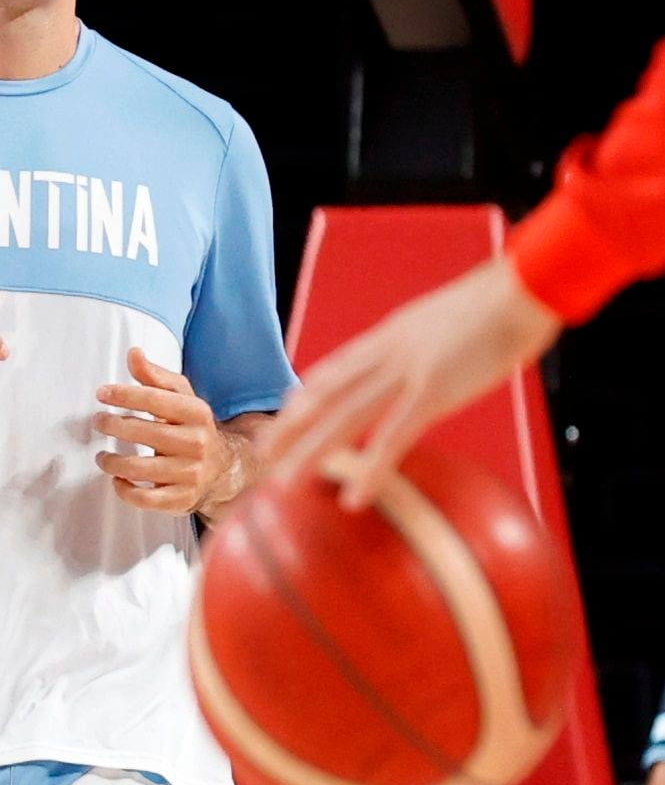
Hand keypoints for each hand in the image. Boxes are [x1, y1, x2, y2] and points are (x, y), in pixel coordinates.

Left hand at [95, 350, 234, 514]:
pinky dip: (125, 490)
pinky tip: (118, 479)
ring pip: (140, 469)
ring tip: (102, 455)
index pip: (156, 399)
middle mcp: (197, 443)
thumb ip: (155, 376)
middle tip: (99, 422)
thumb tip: (134, 353)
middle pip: (145, 433)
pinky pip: (146, 499)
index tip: (102, 393)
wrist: (224, 469)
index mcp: (197, 413)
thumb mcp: (181, 397)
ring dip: (112, 461)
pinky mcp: (183, 500)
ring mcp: (191, 474)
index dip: (125, 394)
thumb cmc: (193, 428)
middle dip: (113, 426)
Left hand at [261, 256, 560, 509]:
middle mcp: (387, 352)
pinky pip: (393, 437)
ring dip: (310, 451)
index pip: (338, 365)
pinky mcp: (432, 391)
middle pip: (327, 393)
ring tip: (283, 482)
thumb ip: (433, 340)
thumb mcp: (452, 319)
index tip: (288, 408)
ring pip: (344, 417)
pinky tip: (354, 497)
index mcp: (392, 334)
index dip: (310, 388)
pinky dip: (370, 469)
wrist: (524, 287)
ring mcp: (406, 371)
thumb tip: (438, 353)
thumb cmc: (505, 302)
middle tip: (261, 451)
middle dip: (292, 424)